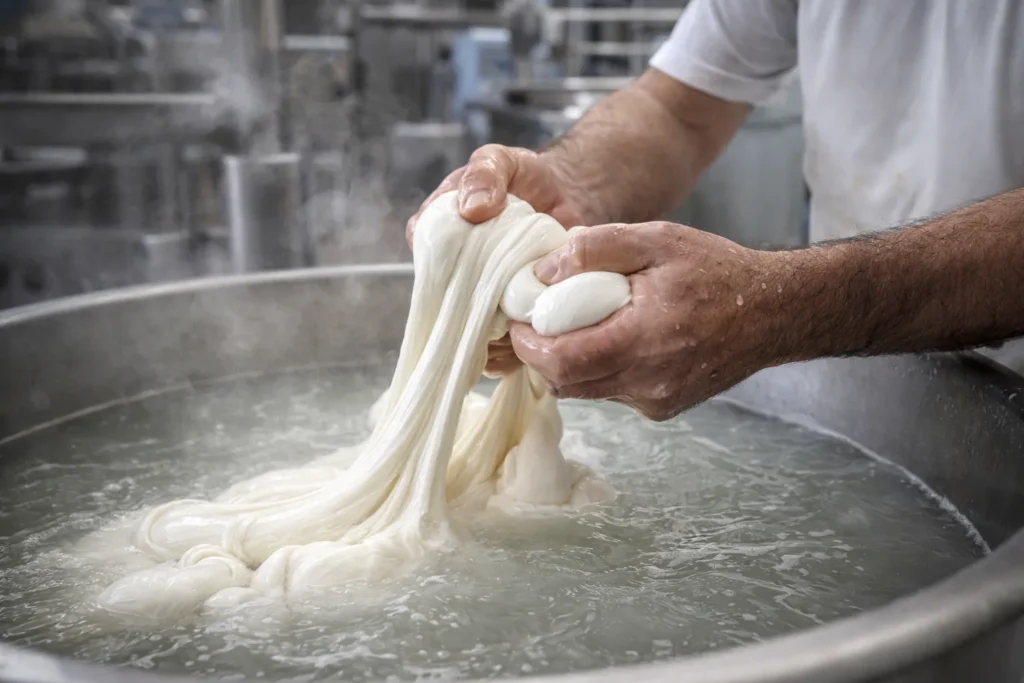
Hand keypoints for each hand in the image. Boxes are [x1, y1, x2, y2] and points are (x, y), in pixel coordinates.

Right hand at [406, 145, 585, 375]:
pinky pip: (503, 348)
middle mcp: (455, 276)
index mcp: (439, 239)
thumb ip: (484, 174)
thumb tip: (472, 209)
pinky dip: (518, 348)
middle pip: (450, 310)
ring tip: (523, 319)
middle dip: (474, 313)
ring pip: (476, 336)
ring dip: (497, 336)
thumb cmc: (524, 177)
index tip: (475, 271)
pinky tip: (536, 333)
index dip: (445, 274)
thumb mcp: (500, 160)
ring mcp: (483, 302)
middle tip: (505, 303)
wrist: (568, 196)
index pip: (427, 265)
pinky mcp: (511, 319)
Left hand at [508, 222, 785, 419]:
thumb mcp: (657, 239)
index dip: (527, 344)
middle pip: (565, 383)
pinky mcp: (661, 408)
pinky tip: (610, 339)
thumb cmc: (717, 270)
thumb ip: (596, 249)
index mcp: (644, 340)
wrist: (773, 312)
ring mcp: (655, 401)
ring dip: (566, 362)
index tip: (517, 318)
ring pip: (584, 391)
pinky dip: (597, 370)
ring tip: (571, 324)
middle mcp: (648, 382)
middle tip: (534, 321)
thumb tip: (542, 271)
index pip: (560, 361)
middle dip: (539, 354)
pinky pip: (610, 393)